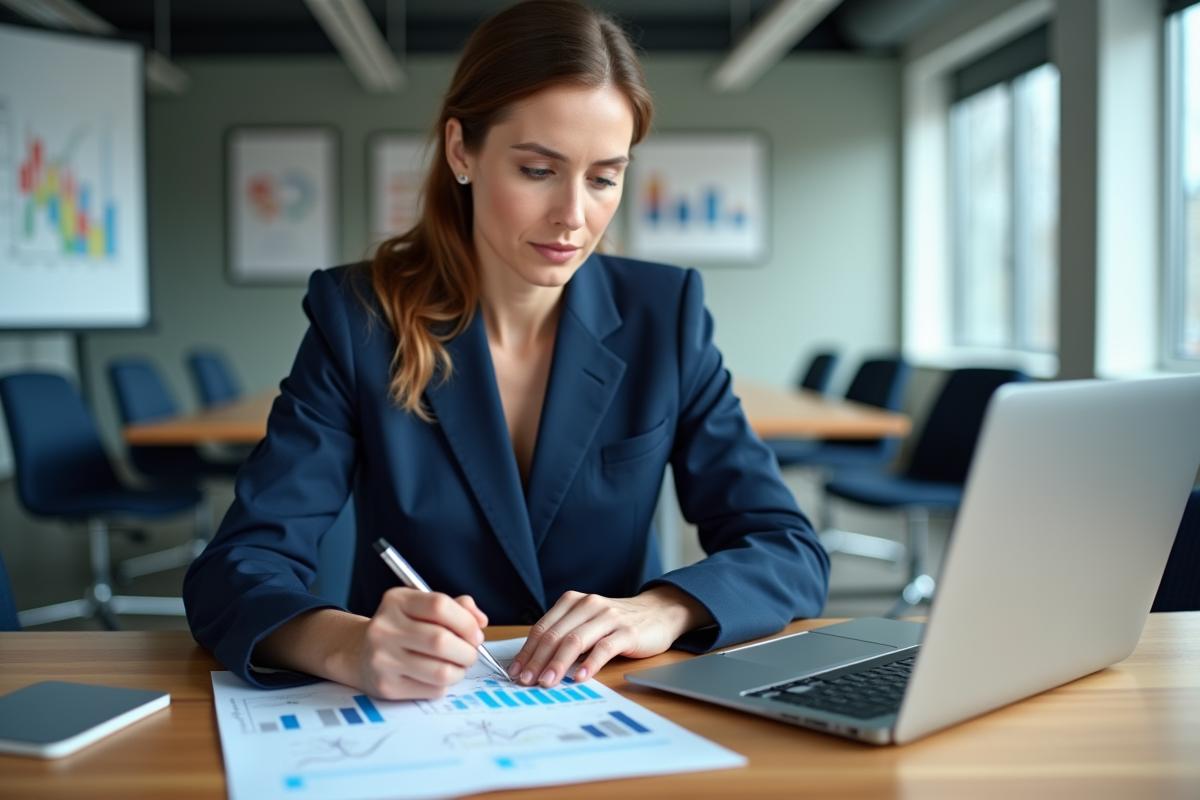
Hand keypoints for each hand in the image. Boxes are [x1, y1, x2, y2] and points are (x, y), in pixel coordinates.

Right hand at [348, 588, 488, 699]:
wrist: (360, 654)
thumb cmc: (402, 628)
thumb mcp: (421, 607)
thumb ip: (455, 607)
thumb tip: (480, 621)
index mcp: (396, 601)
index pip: (439, 606)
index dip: (466, 621)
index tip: (475, 632)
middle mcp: (384, 628)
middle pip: (441, 641)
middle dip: (467, 650)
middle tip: (470, 653)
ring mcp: (383, 659)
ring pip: (441, 671)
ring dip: (460, 671)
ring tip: (457, 666)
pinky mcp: (387, 687)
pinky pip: (432, 690)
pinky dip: (444, 685)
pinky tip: (437, 677)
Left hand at [509, 585, 711, 686]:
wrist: (659, 612)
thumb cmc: (618, 622)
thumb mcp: (587, 622)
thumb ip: (565, 635)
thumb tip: (536, 663)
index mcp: (573, 602)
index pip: (543, 628)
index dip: (527, 651)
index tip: (517, 671)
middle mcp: (588, 605)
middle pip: (555, 635)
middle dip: (537, 660)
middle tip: (526, 681)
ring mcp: (608, 617)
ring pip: (575, 641)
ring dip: (557, 664)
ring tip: (546, 683)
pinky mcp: (627, 631)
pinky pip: (603, 648)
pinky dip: (589, 664)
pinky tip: (580, 678)